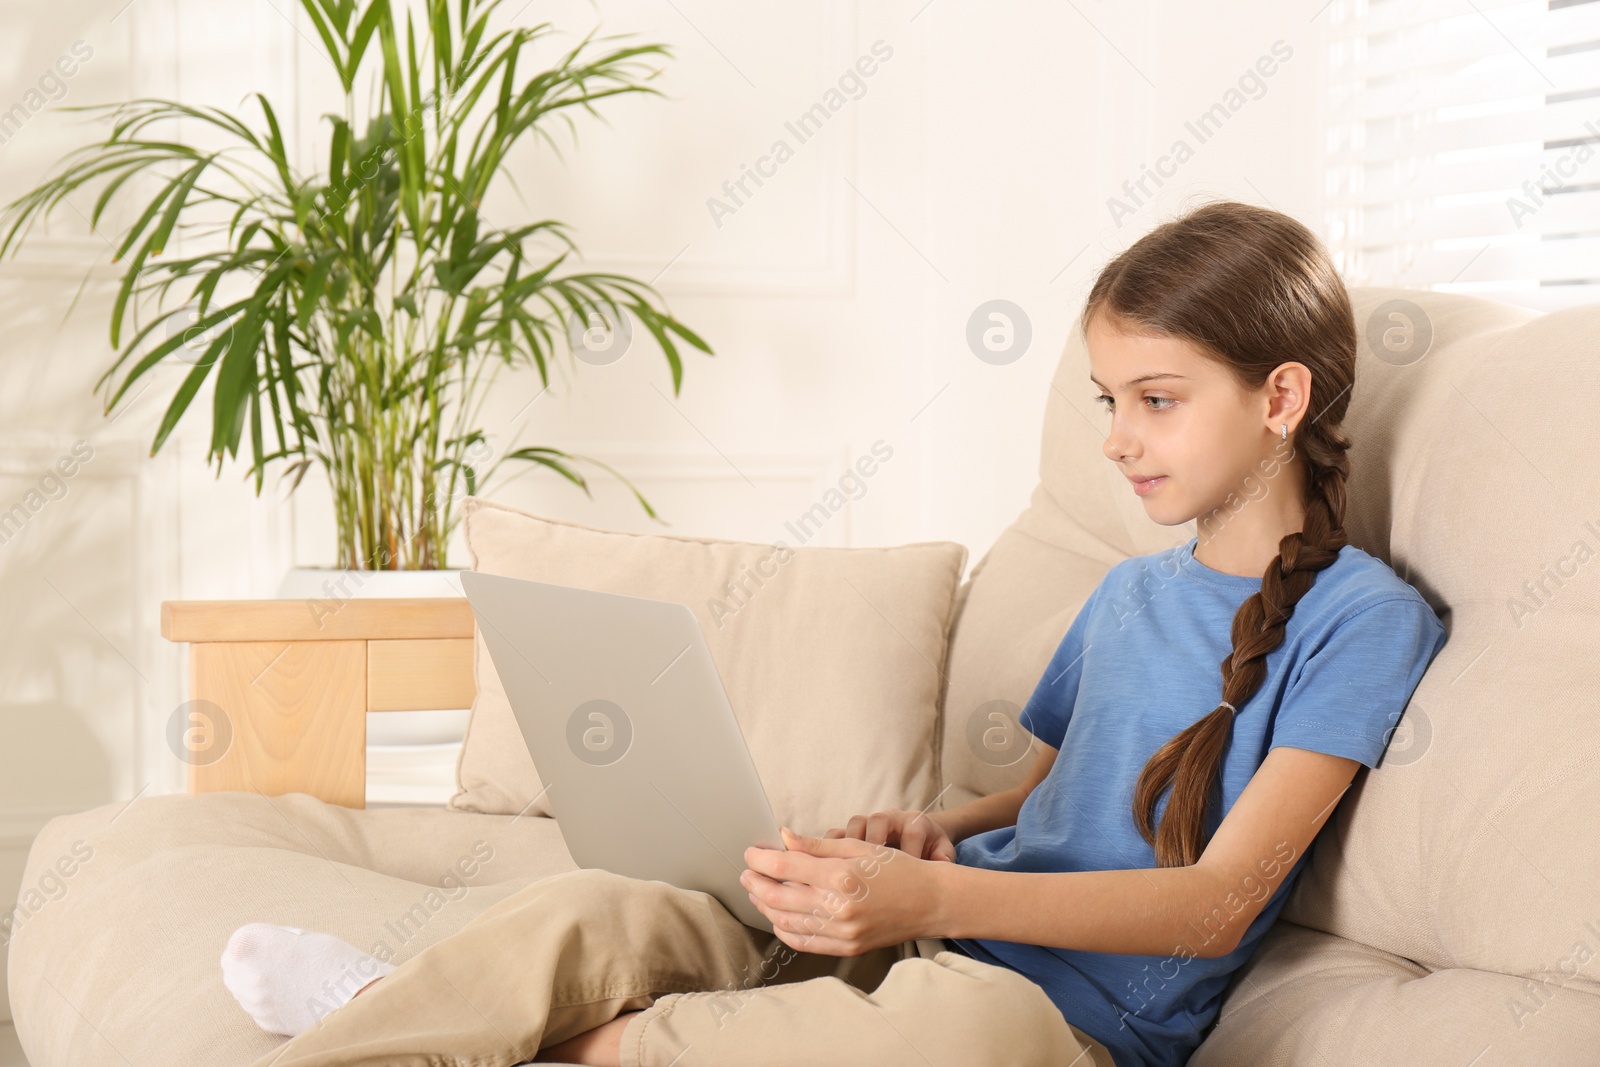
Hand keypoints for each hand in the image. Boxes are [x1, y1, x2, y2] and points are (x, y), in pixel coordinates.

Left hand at [741, 826, 945, 956]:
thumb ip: (817, 846)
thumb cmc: (899, 870)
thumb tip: (784, 837)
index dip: (761, 858)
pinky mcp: (845, 948)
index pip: (785, 866)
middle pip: (778, 896)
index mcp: (841, 875)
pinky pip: (803, 942)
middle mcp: (838, 906)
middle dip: (756, 882)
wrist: (930, 903)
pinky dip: (784, 929)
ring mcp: (841, 932)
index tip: (750, 852)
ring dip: (765, 906)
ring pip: (785, 921)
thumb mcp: (859, 848)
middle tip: (747, 872)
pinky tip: (777, 916)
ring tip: (758, 892)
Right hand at [823, 809, 956, 861]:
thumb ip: (944, 857)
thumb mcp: (942, 851)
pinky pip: (836, 834)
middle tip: (873, 873)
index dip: (911, 853)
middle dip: (876, 845)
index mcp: (916, 821)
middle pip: (880, 821)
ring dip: (850, 846)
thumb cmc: (930, 847)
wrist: (918, 833)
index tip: (910, 877)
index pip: (912, 832)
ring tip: (848, 872)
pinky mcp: (852, 831)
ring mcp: (869, 821)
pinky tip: (827, 870)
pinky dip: (829, 848)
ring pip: (855, 824)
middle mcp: (891, 817)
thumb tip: (943, 864)